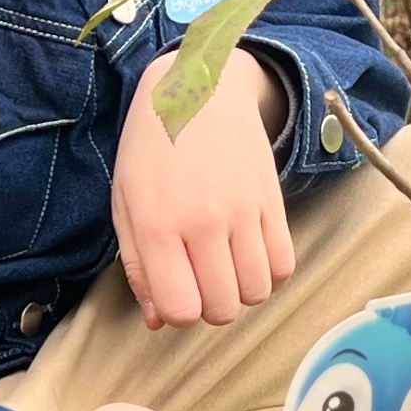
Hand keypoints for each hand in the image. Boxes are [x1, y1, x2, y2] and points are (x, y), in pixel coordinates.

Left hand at [112, 45, 296, 329]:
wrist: (199, 90)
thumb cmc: (152, 149)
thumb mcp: (126, 205)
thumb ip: (140, 267)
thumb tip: (160, 320)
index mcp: (159, 224)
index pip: (181, 309)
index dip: (178, 312)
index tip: (175, 290)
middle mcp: (204, 222)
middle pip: (223, 308)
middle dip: (209, 306)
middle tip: (200, 279)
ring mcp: (244, 211)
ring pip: (257, 292)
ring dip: (241, 291)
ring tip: (226, 267)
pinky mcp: (273, 200)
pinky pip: (284, 264)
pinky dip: (269, 273)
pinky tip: (250, 255)